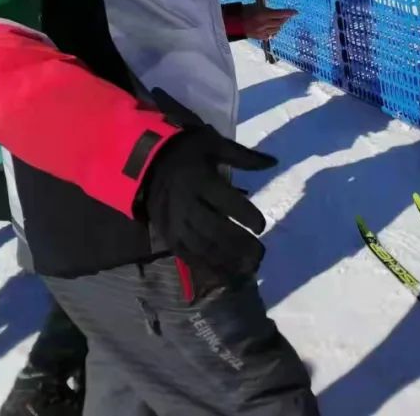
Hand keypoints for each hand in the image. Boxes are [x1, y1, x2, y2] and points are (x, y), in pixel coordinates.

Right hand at [140, 123, 278, 281]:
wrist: (145, 161)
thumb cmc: (187, 151)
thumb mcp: (214, 144)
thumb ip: (243, 157)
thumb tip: (273, 162)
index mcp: (201, 180)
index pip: (226, 201)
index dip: (245, 215)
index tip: (262, 226)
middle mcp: (187, 204)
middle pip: (215, 229)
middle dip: (239, 244)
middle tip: (260, 254)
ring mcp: (175, 222)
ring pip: (202, 246)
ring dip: (226, 259)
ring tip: (249, 269)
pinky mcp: (168, 234)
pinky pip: (187, 255)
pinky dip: (206, 266)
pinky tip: (224, 274)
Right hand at [240, 6, 295, 39]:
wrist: (234, 22)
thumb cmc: (245, 11)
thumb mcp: (257, 6)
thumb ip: (268, 10)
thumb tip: (279, 13)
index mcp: (263, 14)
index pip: (280, 13)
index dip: (289, 13)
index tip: (295, 12)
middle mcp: (264, 24)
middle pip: (280, 22)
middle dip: (284, 18)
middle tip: (286, 16)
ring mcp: (262, 31)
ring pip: (277, 29)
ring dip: (279, 25)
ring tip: (278, 21)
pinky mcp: (260, 37)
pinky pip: (271, 34)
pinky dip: (273, 31)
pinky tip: (271, 28)